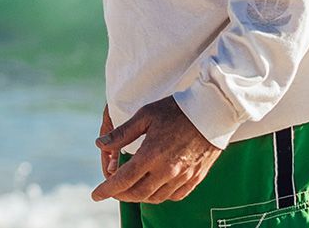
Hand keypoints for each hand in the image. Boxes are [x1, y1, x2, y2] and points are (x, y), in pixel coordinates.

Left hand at [90, 96, 222, 203]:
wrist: (212, 112)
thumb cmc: (176, 110)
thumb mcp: (144, 116)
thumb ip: (121, 133)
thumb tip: (99, 143)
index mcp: (151, 155)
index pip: (123, 180)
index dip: (106, 190)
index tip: (96, 195)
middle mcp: (166, 171)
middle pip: (137, 194)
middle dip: (121, 195)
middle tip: (112, 190)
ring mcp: (183, 177)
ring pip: (155, 198)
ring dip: (139, 196)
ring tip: (131, 189)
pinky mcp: (196, 178)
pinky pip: (174, 196)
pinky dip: (160, 196)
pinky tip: (154, 188)